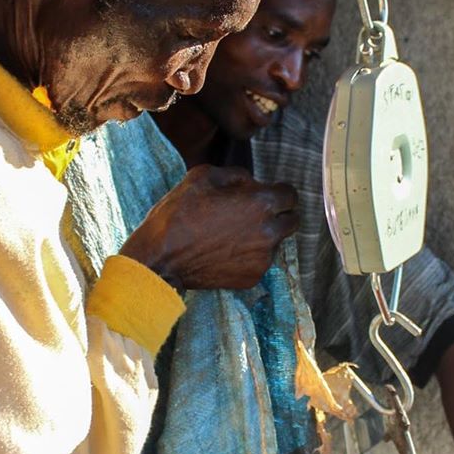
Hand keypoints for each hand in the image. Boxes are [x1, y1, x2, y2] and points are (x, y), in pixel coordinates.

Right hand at [120, 165, 297, 290]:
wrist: (160, 259)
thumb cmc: (178, 214)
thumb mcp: (202, 176)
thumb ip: (236, 175)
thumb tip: (250, 182)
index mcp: (261, 203)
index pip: (291, 195)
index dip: (278, 192)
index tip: (267, 194)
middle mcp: (269, 232)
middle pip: (292, 220)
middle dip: (278, 214)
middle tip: (253, 214)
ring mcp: (262, 258)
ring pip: (276, 242)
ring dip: (263, 236)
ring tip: (232, 234)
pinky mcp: (253, 277)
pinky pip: (260, 261)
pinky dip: (249, 255)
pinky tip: (226, 251)